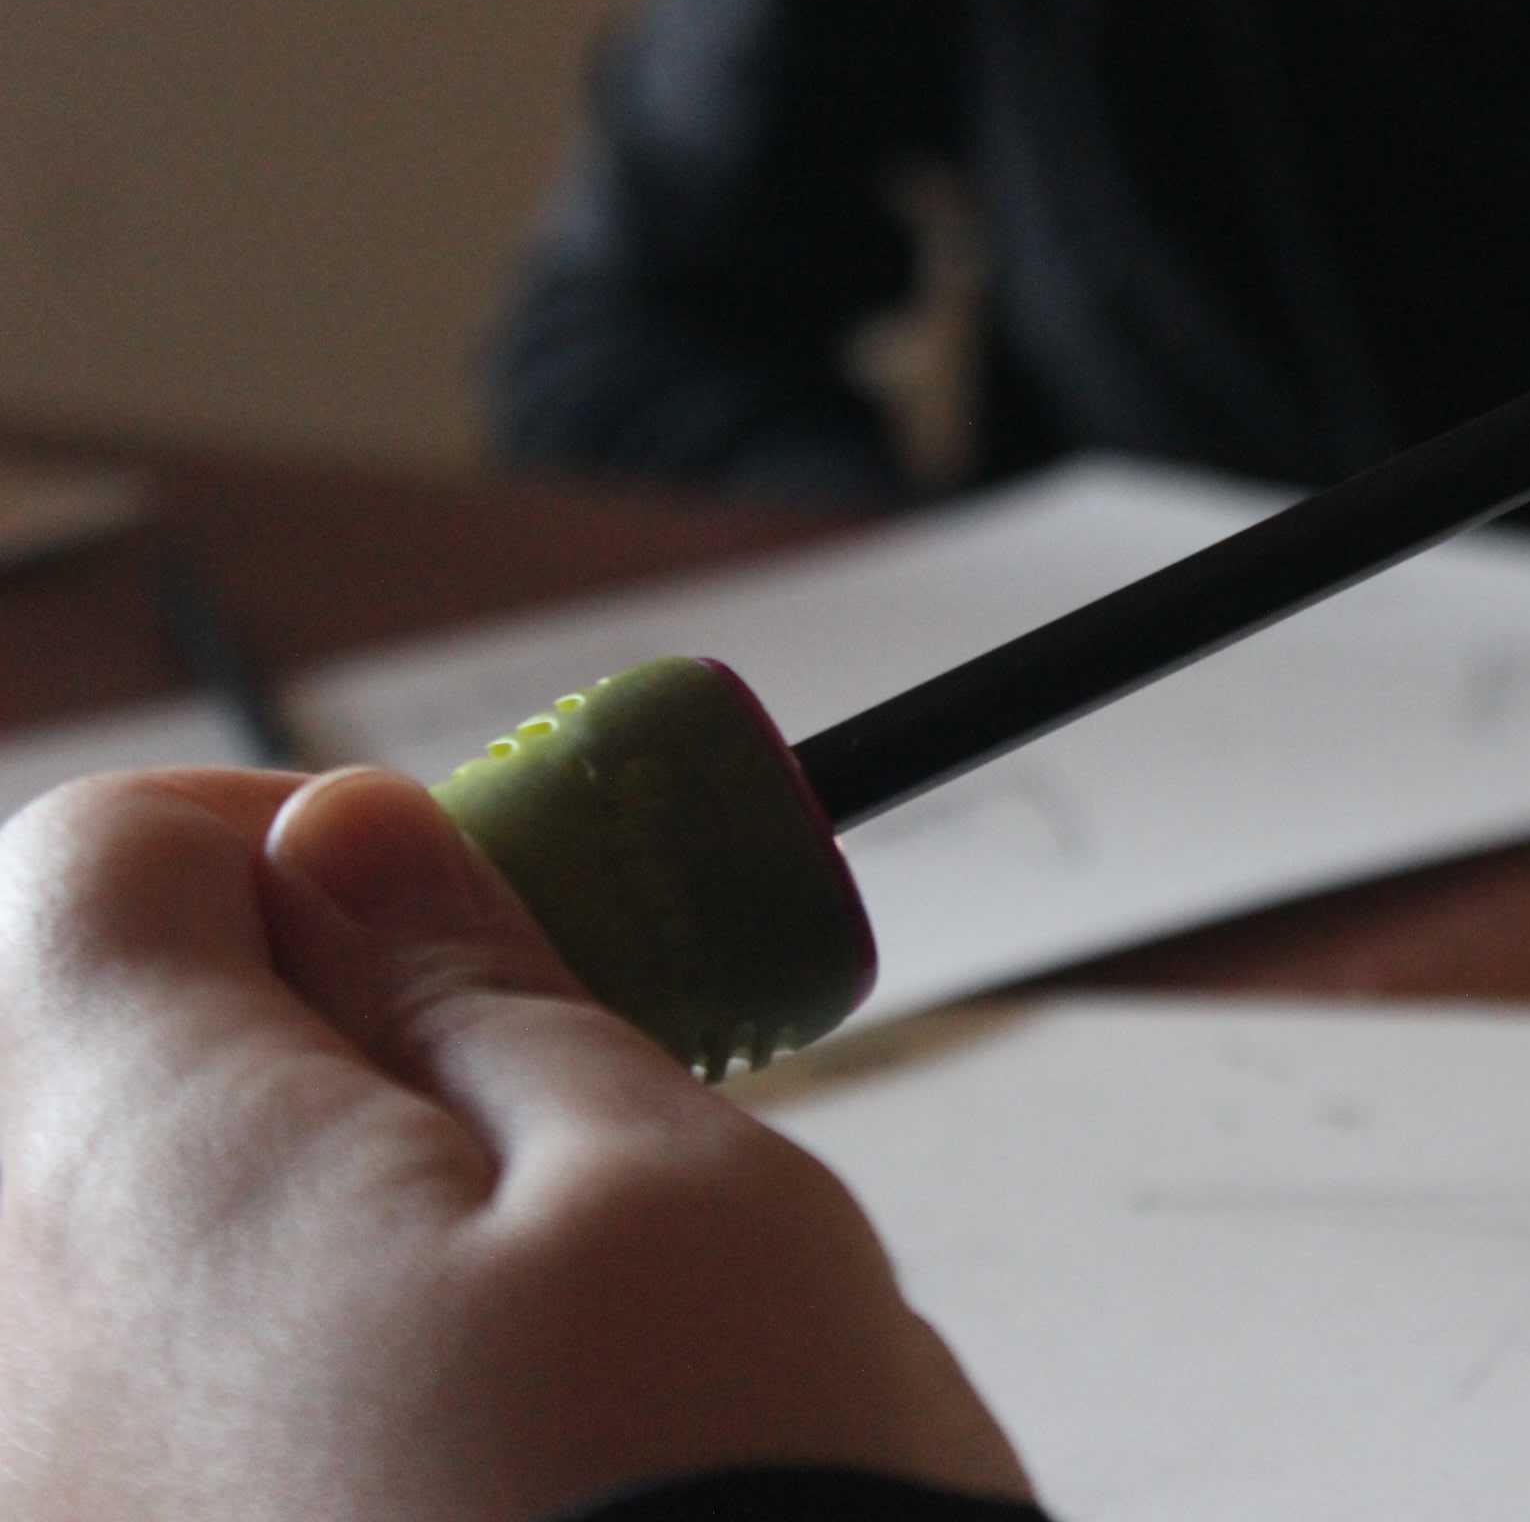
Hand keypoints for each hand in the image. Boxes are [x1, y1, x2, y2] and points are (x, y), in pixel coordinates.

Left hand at [0, 768, 1026, 1520]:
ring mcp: (42, 1489)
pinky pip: (127, 1385)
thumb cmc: (709, 1521)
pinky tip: (431, 1412)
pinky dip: (252, 1340)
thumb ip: (478, 988)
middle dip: (286, 1011)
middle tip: (501, 1078)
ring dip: (283, 1186)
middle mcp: (14, 1345)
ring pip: (109, 1235)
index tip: (451, 890)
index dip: (283, 828)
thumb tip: (358, 841)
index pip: (99, 866)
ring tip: (497, 1274)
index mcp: (147, 1176)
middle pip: (74, 1050)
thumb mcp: (660, 1182)